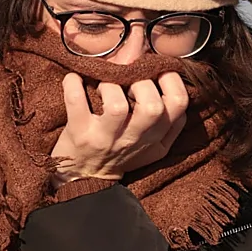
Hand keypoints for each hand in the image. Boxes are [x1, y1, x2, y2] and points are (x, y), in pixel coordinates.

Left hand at [51, 72, 187, 180]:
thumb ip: (169, 122)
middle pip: (153, 107)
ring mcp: (105, 138)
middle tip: (128, 79)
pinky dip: (73, 85)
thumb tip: (174, 79)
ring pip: (117, 107)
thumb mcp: (153, 146)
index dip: (171, 79)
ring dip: (110, 86)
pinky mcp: (79, 134)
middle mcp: (133, 139)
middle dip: (143, 83)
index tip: (155, 71)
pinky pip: (76, 102)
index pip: (178, 104)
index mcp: (156, 138)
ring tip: (103, 84)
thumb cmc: (120, 154)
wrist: (84, 178)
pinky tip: (74, 79)